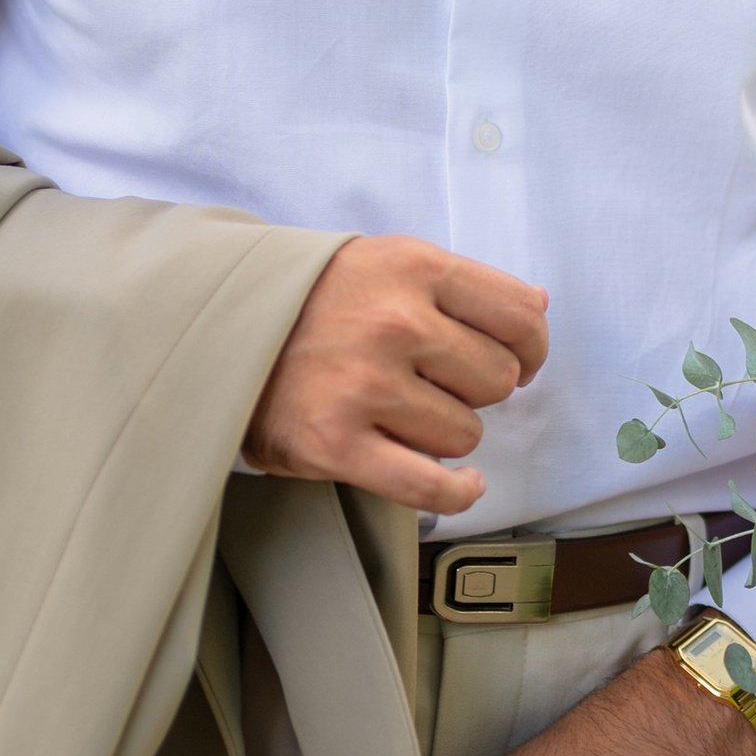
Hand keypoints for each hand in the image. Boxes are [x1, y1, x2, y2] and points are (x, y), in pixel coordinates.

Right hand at [244, 234, 548, 516]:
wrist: (215, 329)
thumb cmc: (312, 299)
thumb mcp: (385, 263)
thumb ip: (461, 284)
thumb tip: (540, 304)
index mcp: (413, 267)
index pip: (520, 316)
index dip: (531, 347)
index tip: (518, 360)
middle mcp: (395, 322)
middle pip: (497, 380)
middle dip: (477, 389)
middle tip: (439, 384)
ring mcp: (365, 385)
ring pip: (466, 434)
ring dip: (446, 433)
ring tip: (402, 412)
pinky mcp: (336, 444)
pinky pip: (431, 486)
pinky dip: (458, 492)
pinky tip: (464, 484)